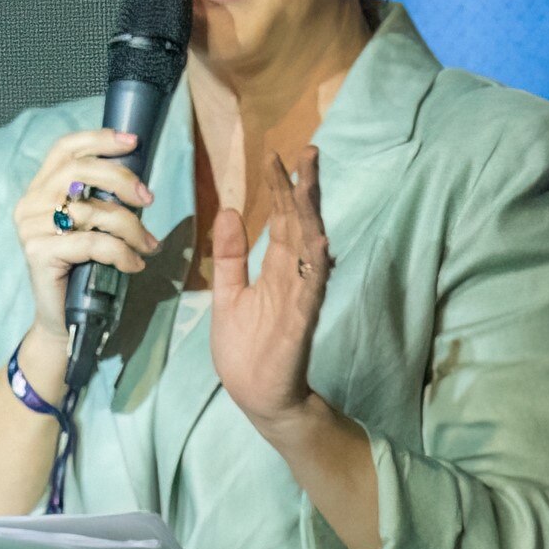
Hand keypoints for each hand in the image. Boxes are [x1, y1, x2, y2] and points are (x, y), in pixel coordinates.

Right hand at [12, 128, 160, 349]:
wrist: (63, 318)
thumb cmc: (84, 267)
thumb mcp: (92, 224)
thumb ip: (101, 198)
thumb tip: (140, 179)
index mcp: (40, 188)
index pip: (64, 149)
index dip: (98, 139)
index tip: (133, 141)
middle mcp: (30, 203)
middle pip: (78, 171)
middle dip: (121, 179)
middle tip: (148, 199)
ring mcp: (30, 228)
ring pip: (92, 212)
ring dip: (131, 228)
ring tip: (149, 245)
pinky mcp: (38, 253)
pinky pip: (92, 243)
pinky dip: (121, 252)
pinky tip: (134, 264)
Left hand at [209, 146, 335, 433]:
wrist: (258, 397)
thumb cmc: (245, 351)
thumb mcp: (228, 295)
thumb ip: (231, 257)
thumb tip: (232, 211)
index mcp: (276, 270)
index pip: (282, 220)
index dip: (279, 189)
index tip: (274, 156)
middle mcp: (293, 277)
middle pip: (302, 224)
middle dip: (304, 188)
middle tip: (308, 151)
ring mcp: (300, 297)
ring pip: (310, 247)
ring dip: (312, 215)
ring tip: (309, 181)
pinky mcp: (301, 321)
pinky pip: (312, 287)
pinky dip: (317, 263)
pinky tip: (320, 239)